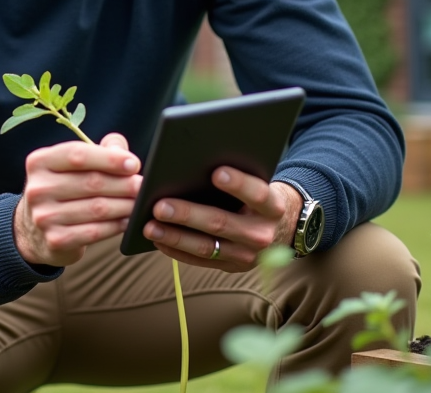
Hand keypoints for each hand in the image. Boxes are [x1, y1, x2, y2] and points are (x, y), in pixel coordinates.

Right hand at [14, 133, 141, 266]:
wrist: (34, 230)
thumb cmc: (63, 189)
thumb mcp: (71, 165)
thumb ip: (99, 150)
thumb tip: (123, 152)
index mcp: (40, 162)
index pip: (78, 155)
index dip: (109, 159)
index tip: (134, 164)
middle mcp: (38, 188)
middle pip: (91, 182)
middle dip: (124, 184)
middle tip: (143, 186)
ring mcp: (44, 216)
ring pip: (97, 208)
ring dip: (125, 205)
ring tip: (140, 203)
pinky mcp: (55, 240)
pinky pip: (95, 231)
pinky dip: (116, 225)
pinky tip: (128, 221)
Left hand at [143, 167, 302, 271]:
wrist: (280, 229)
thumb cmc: (258, 197)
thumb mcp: (259, 183)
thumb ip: (238, 177)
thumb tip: (194, 161)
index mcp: (272, 207)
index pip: (257, 193)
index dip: (238, 184)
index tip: (216, 172)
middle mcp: (261, 234)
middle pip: (221, 223)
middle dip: (187, 215)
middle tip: (159, 206)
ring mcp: (247, 255)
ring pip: (207, 247)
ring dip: (174, 237)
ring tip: (149, 226)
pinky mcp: (232, 267)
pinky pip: (200, 261)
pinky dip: (177, 251)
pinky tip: (158, 240)